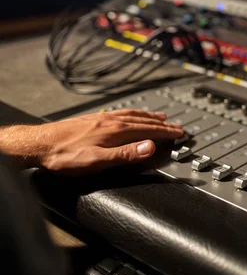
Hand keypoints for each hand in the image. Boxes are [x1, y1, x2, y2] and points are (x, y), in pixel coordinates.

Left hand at [0, 109, 183, 174]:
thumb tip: (149, 147)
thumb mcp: (98, 160)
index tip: (179, 133)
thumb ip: (126, 154)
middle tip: (176, 126)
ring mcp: (102, 119)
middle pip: (143, 121)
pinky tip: (130, 115)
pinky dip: (133, 113)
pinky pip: (120, 113)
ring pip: (132, 115)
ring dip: (149, 117)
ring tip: (160, 117)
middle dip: (162, 124)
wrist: (40, 145)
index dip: (165, 132)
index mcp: (116, 131)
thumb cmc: (65, 156)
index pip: (148, 130)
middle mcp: (111, 121)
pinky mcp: (93, 119)